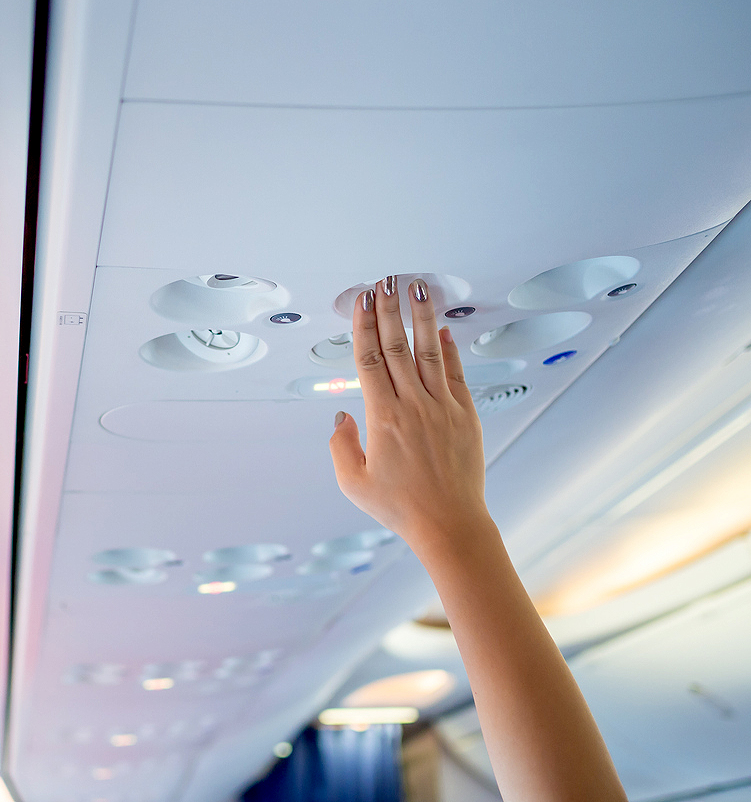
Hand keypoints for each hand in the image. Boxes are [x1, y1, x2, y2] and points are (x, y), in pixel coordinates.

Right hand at [329, 276, 489, 553]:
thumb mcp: (353, 483)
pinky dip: (450, 350)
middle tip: (386, 281)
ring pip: (430, 352)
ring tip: (418, 290)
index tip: (362, 300)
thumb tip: (341, 415)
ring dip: (422, 318)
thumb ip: (340, 445)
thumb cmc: (398, 507)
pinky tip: (444, 330)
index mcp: (382, 418)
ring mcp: (443, 408)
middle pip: (397, 346)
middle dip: (390, 310)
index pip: (369, 360)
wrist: (449, 525)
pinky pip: (456, 374)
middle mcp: (413, 405)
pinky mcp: (466, 416)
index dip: (364, 326)